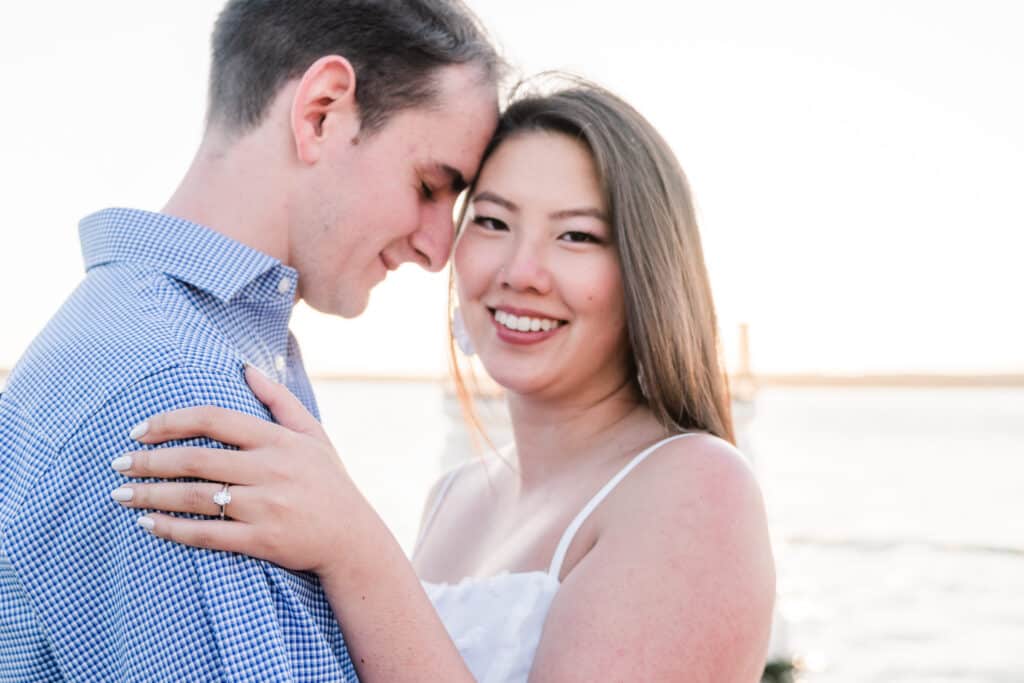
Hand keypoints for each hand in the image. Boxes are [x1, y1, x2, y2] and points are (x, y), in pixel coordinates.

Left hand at [110, 365, 358, 576]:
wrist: (352, 539)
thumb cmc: (329, 483)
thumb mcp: (314, 434)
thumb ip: (280, 401)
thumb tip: (246, 367)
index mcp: (278, 440)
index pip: (215, 419)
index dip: (171, 421)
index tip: (139, 430)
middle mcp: (270, 470)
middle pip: (196, 459)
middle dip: (149, 461)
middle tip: (118, 464)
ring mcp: (265, 507)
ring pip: (195, 497)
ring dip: (151, 495)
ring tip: (121, 494)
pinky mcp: (262, 541)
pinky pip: (208, 534)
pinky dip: (173, 529)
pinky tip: (148, 524)